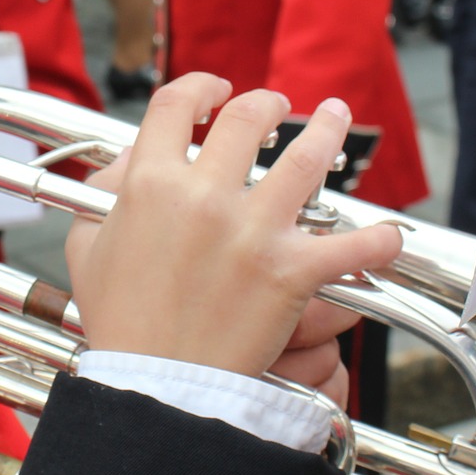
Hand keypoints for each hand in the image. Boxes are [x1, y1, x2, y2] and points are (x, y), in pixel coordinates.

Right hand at [64, 74, 403, 380]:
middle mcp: (203, 197)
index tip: (215, 91)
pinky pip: (351, 246)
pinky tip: (388, 234)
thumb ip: (104, 192)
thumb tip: (133, 156)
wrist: (155, 386)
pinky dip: (377, 240)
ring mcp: (251, 232)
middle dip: (270, 103)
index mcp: (150, 185)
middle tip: (280, 107)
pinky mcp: (291, 272)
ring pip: (308, 157)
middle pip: (248, 117)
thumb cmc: (120, 322)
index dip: (200, 88)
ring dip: (329, 130)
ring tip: (336, 118)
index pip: (175, 105)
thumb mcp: (87, 247)